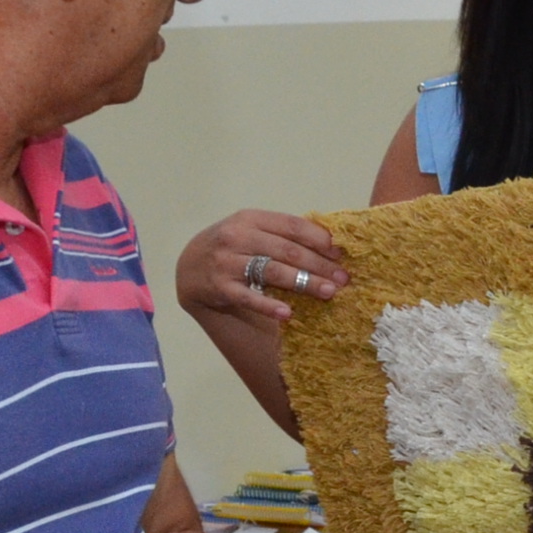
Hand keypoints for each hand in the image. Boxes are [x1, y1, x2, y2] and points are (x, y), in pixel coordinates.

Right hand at [176, 209, 347, 329]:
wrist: (189, 266)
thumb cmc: (231, 248)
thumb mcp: (251, 231)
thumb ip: (281, 234)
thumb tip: (328, 244)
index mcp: (251, 218)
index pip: (292, 225)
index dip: (319, 239)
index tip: (341, 253)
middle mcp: (237, 236)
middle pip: (287, 250)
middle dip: (319, 264)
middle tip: (343, 279)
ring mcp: (227, 261)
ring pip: (273, 271)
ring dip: (304, 282)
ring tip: (329, 292)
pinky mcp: (220, 286)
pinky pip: (248, 297)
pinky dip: (268, 305)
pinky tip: (287, 313)